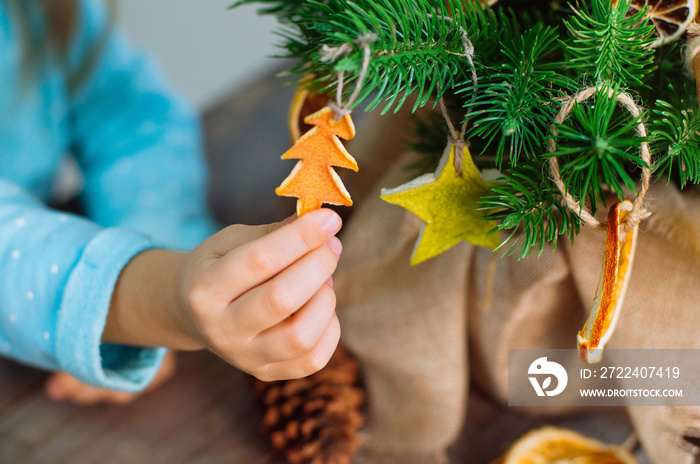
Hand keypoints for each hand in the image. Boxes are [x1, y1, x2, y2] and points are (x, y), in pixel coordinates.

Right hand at [104, 209, 343, 381]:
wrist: (191, 313)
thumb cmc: (217, 267)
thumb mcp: (230, 241)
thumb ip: (272, 233)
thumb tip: (320, 224)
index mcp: (205, 289)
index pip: (261, 260)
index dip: (302, 237)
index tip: (330, 219)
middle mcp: (222, 329)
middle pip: (282, 299)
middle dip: (318, 265)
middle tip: (332, 245)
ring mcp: (244, 357)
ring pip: (300, 336)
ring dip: (325, 299)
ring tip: (324, 279)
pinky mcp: (266, 373)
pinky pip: (312, 360)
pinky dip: (330, 329)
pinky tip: (321, 306)